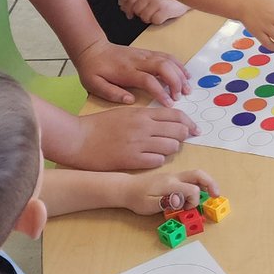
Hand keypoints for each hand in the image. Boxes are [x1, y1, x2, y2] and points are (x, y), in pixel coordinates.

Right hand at [69, 106, 197, 170]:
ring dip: (170, 149)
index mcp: (142, 113)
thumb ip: (147, 116)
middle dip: (182, 137)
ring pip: (172, 147)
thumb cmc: (99, 126)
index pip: (177, 115)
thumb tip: (168, 121)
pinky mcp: (132, 160)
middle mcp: (144, 127)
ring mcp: (139, 143)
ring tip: (159, 150)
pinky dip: (158, 160)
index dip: (189, 123)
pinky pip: (158, 160)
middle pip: (179, 131)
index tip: (195, 129)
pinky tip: (149, 158)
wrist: (77, 139)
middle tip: (177, 141)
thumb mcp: (125, 114)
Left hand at [74, 39, 188, 105]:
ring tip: (187, 89)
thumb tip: (131, 100)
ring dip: (180, 74)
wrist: (92, 49)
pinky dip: (179, 65)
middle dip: (176, 82)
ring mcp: (145, 55)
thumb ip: (111, 93)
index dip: (161, 92)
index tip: (169, 104)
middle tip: (181, 96)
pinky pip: (168, 56)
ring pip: (168, 61)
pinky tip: (185, 76)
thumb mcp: (93, 84)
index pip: (148, 80)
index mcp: (126, 71)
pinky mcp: (148, 52)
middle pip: (163, 68)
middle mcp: (138, 61)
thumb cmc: (93, 69)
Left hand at [119, 0, 190, 25]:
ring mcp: (158, 2)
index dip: (127, 7)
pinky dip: (157, 20)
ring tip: (154, 14)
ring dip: (149, 18)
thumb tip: (124, 7)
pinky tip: (161, 15)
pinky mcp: (165, 10)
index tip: (128, 11)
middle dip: (140, 13)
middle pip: (136, 10)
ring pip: (144, 17)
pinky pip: (155, 20)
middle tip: (146, 12)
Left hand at [120, 168, 218, 215]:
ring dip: (206, 184)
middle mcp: (174, 177)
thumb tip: (181, 201)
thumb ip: (166, 202)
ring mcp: (174, 176)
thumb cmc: (136, 198)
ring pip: (196, 175)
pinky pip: (190, 178)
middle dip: (211, 184)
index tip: (187, 210)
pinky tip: (198, 193)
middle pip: (199, 175)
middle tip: (217, 195)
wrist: (125, 188)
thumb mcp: (149, 205)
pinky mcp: (172, 179)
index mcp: (170, 184)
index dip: (194, 201)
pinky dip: (199, 184)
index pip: (192, 189)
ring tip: (211, 194)